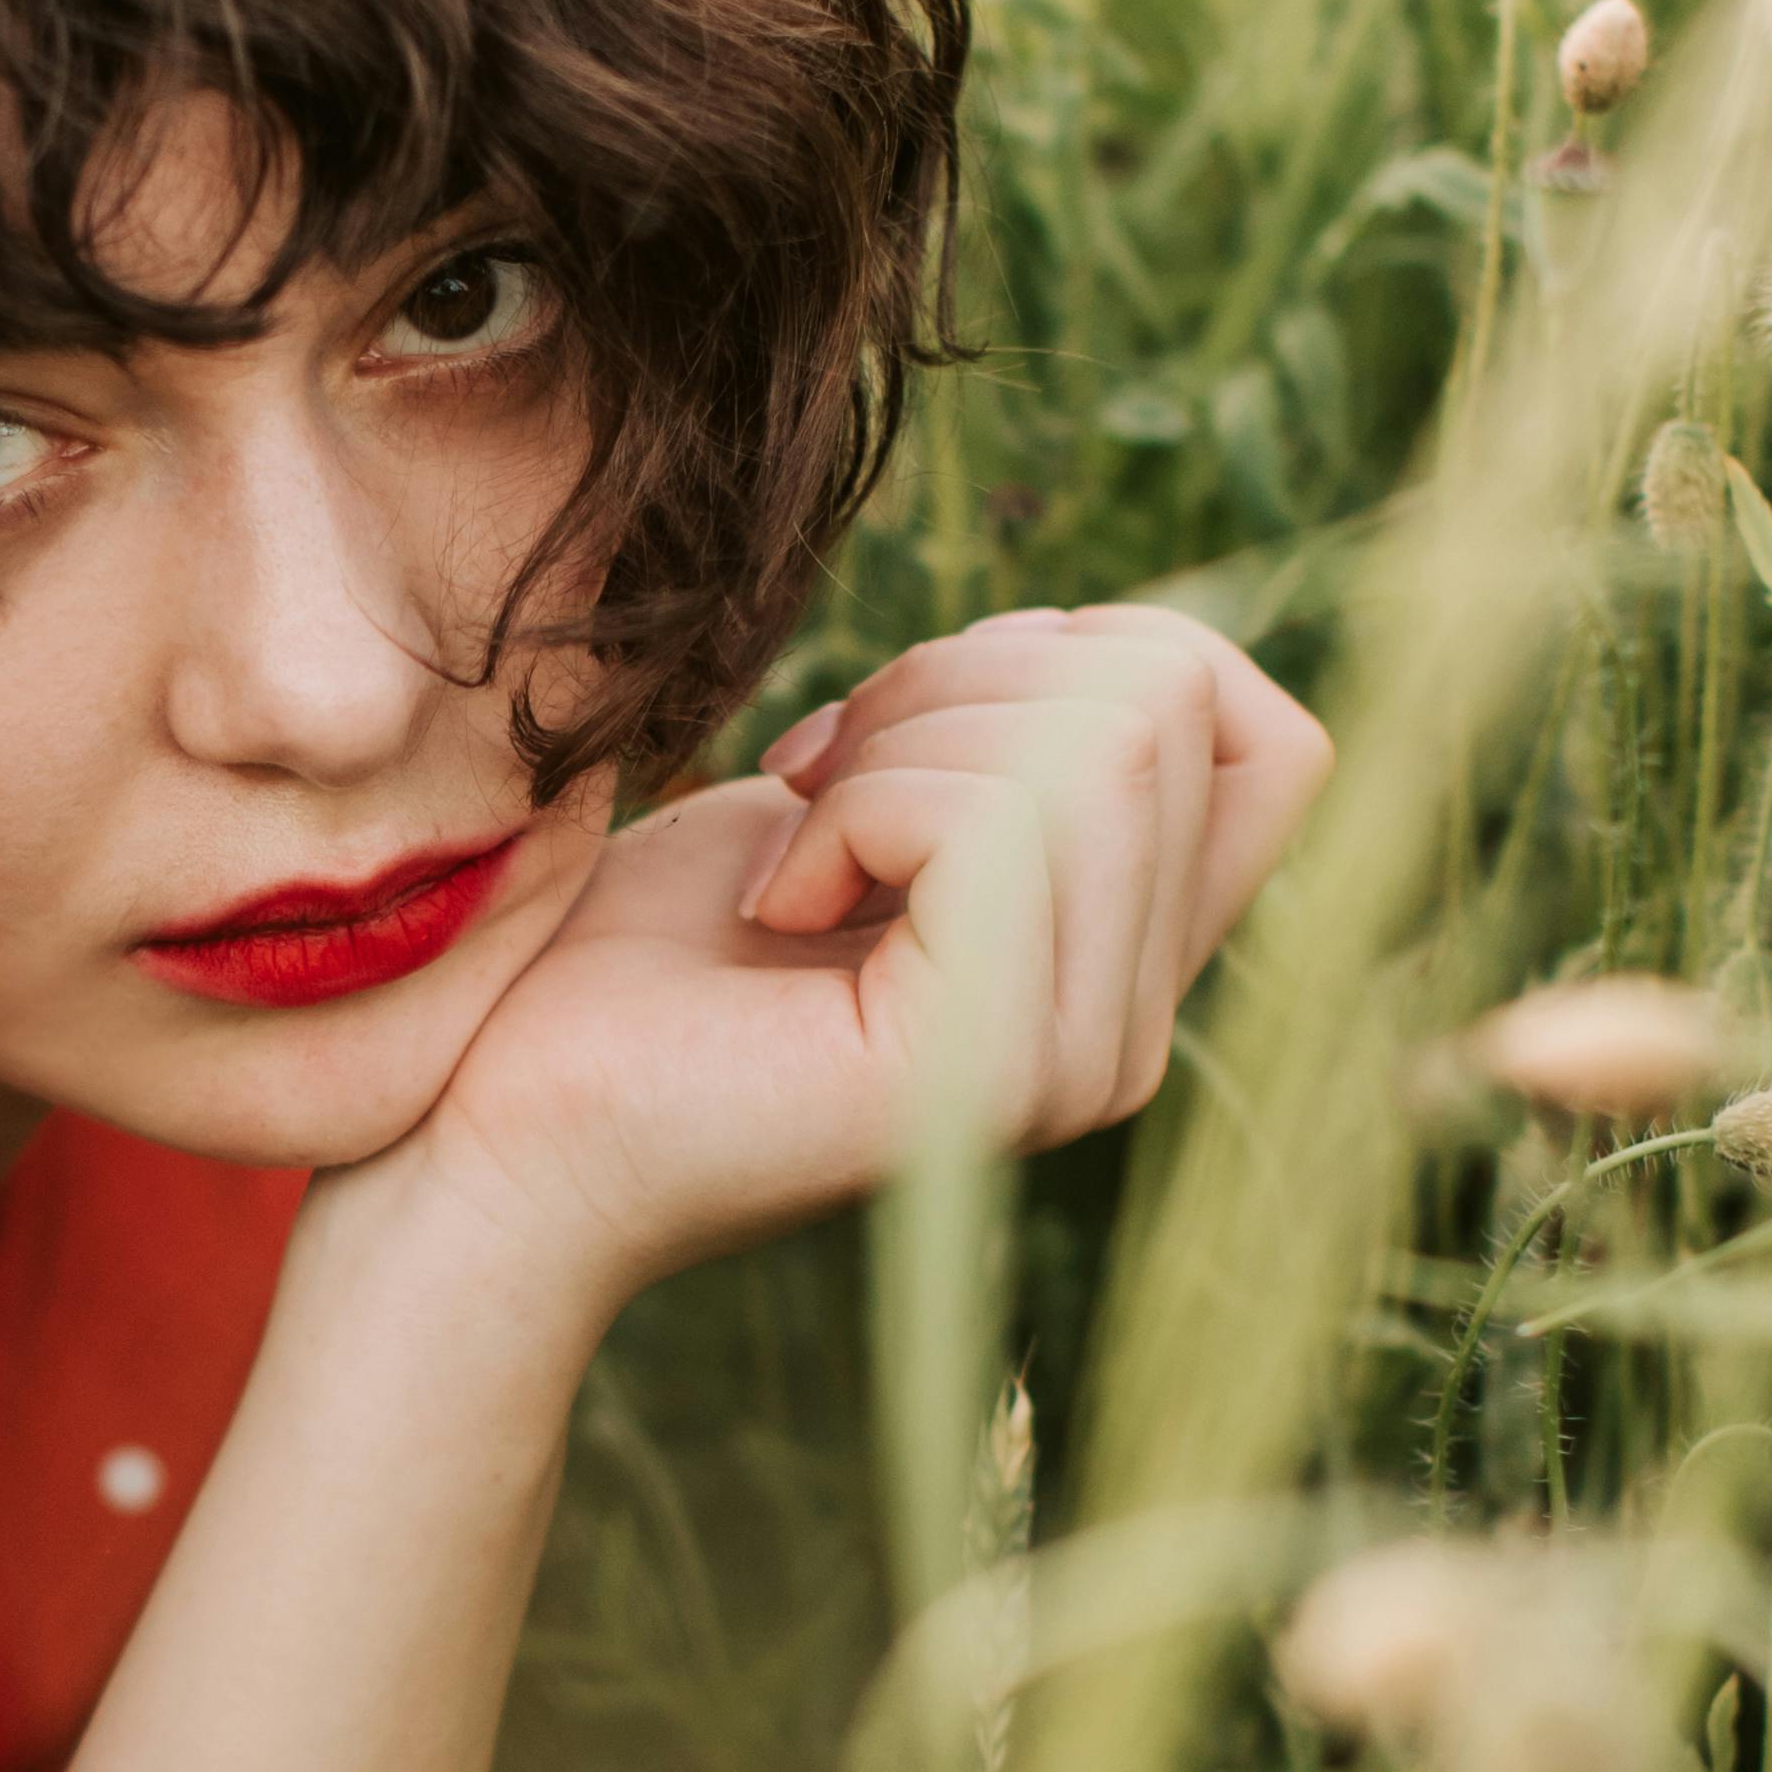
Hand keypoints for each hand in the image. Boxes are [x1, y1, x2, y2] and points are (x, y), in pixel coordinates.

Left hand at [375, 606, 1332, 1324]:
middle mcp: (1131, 1029)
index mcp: (1118, 961)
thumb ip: (1011, 743)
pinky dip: (854, 811)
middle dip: (966, 676)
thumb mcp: (857, 797)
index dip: (1103, 656)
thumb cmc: (642, 958)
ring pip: (1097, 745)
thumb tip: (1111, 645)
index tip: (920, 726)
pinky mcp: (985, 1066)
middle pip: (1172, 697)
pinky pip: (996, 821)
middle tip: (815, 785)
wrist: (501, 1126)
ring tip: (794, 854)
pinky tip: (773, 906)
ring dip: (900, 744)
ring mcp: (1075, 1059)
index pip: (1271, 736)